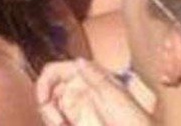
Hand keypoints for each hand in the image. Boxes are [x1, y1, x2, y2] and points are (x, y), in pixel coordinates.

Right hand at [36, 59, 151, 125]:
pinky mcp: (77, 122)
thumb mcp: (117, 98)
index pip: (56, 72)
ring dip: (51, 118)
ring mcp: (78, 108)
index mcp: (90, 78)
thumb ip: (97, 78)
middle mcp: (81, 90)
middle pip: (49, 92)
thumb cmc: (136, 123)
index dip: (45, 83)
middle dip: (47, 107)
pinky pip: (56, 120)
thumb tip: (79, 61)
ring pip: (50, 108)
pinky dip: (55, 123)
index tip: (44, 100)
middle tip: (57, 122)